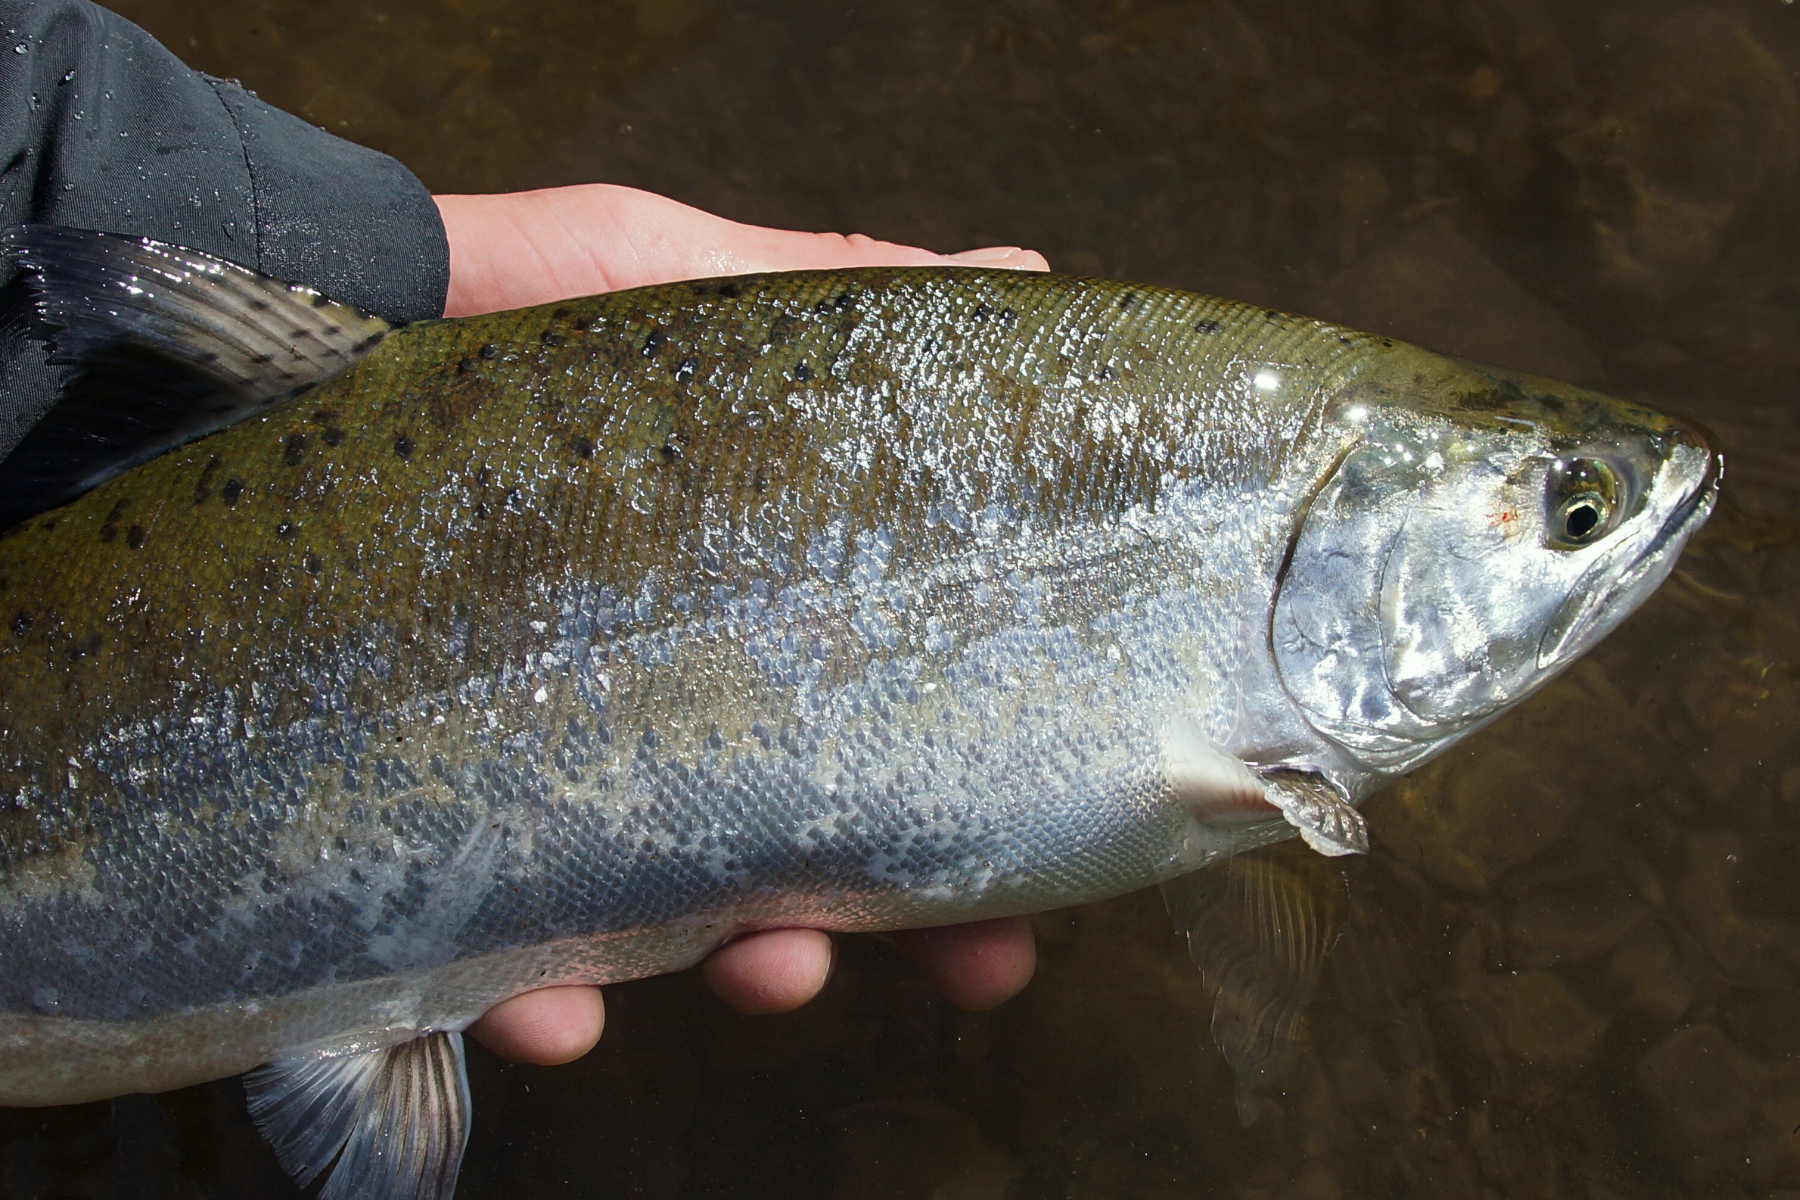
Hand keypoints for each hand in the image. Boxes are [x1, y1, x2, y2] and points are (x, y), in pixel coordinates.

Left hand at [434, 184, 1045, 1064]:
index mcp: (755, 613)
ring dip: (745, 966)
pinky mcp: (428, 807)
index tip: (1031, 901)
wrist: (333, 312)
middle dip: (899, 920)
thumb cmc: (530, 310)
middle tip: (970, 963)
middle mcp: (665, 704)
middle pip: (805, 856)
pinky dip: (529, 993)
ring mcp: (552, 767)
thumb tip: (1028, 283)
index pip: (887, 738)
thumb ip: (858, 301)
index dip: (968, 831)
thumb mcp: (709, 287)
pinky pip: (480, 941)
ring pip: (665, 924)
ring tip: (772, 967)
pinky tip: (553, 1003)